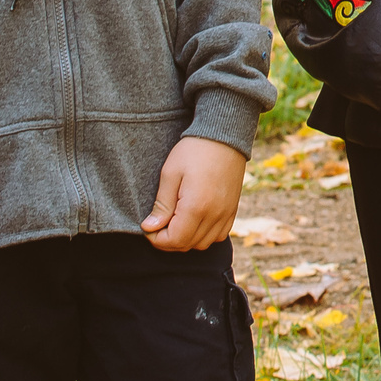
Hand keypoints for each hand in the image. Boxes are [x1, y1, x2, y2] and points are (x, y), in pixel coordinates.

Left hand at [142, 135, 246, 250]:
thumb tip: (149, 227)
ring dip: (186, 239)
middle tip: (157, 225)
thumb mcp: (170, 174)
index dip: (156, 239)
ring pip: (203, 244)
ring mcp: (226, 214)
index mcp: (196, 207)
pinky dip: (204, 235)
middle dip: (169, 241)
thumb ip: (161, 205)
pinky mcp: (233, 210)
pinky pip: (219, 235)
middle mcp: (214, 215)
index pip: (174, 240)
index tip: (148, 228)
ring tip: (175, 222)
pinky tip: (194, 221)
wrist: (225, 135)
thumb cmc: (194, 151)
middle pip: (188, 245)